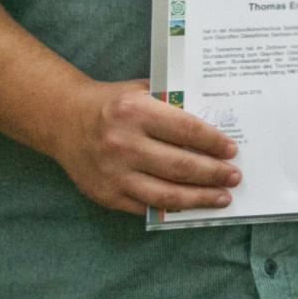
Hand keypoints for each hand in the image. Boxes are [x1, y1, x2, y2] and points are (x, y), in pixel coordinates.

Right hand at [55, 78, 239, 214]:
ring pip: (166, 193)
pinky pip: (146, 206)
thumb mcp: (142, 91)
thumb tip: (216, 122)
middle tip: (234, 177)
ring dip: (199, 198)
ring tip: (221, 197)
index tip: (232, 150)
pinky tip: (190, 204)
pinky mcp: (105, 195)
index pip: (186, 129)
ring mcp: (113, 173)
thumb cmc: (113, 104)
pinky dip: (172, 207)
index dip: (213, 142)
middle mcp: (123, 143)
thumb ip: (173, 105)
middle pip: (180, 165)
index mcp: (135, 111)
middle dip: (214, 174)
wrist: (63, 120)